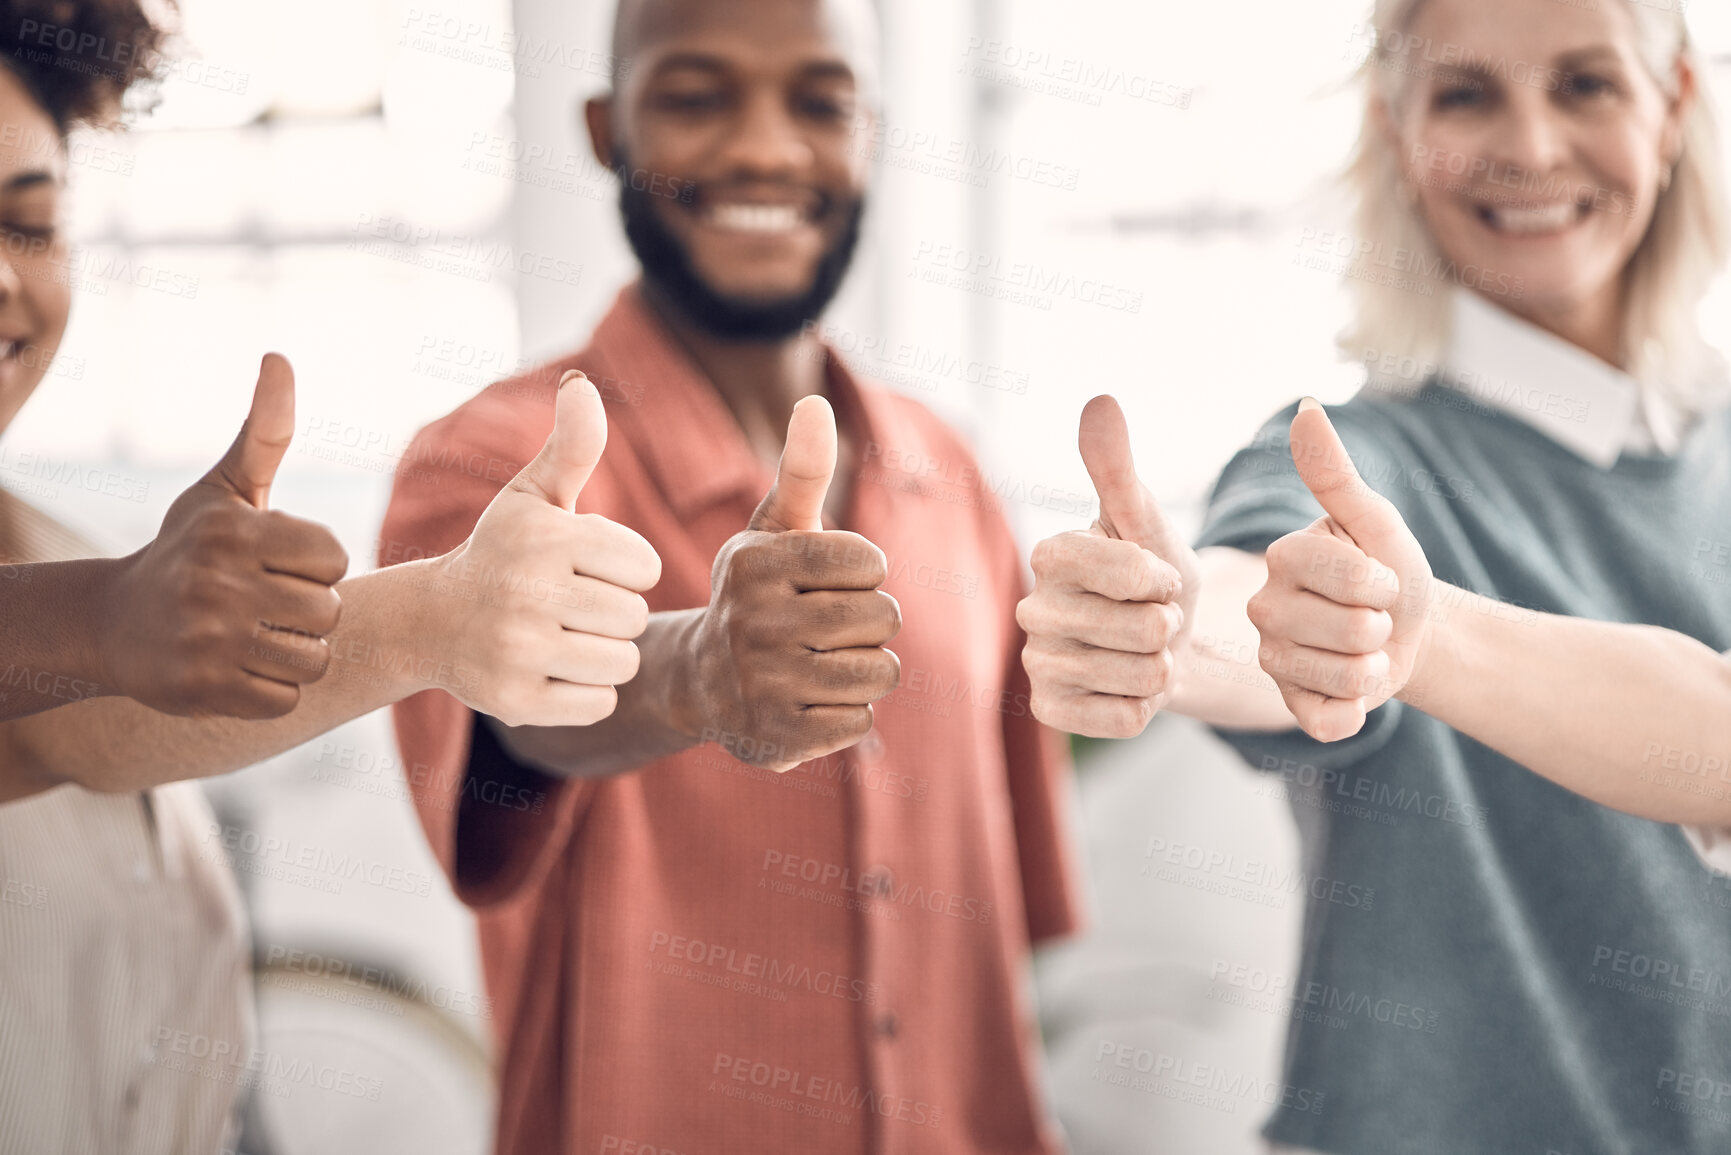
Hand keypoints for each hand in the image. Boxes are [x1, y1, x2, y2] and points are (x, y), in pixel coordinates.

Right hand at [95, 354, 348, 718]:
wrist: (114, 623)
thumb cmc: (189, 548)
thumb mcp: (224, 488)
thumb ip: (265, 430)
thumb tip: (279, 357)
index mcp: (233, 532)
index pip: (335, 558)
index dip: (316, 564)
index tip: (276, 562)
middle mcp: (218, 585)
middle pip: (328, 611)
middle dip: (306, 610)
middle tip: (261, 602)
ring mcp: (210, 642)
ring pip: (313, 658)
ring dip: (292, 651)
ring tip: (251, 633)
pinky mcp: (206, 692)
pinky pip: (286, 698)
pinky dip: (270, 688)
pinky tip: (235, 665)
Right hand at [428, 372, 660, 727]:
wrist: (433, 622)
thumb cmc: (504, 551)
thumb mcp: (535, 495)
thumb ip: (572, 444)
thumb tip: (581, 387)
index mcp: (544, 537)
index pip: (644, 567)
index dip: (624, 569)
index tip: (584, 566)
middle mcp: (527, 592)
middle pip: (635, 619)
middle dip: (613, 613)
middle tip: (569, 605)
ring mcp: (518, 651)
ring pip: (622, 663)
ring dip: (604, 654)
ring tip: (564, 636)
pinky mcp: (516, 702)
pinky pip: (600, 704)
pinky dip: (586, 693)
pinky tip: (551, 669)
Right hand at [671, 395, 900, 771]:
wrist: (701, 680)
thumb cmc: (758, 593)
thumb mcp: (775, 527)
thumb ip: (804, 468)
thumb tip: (813, 402)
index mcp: (757, 565)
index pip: (869, 563)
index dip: (863, 572)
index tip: (828, 580)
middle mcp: (754, 624)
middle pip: (883, 619)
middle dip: (872, 621)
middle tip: (831, 626)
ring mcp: (764, 686)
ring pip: (880, 672)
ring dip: (866, 668)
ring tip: (825, 661)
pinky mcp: (778, 739)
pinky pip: (861, 722)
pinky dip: (849, 712)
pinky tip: (811, 700)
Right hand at [1017, 396, 1195, 737]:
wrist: (1162, 643)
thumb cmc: (1155, 574)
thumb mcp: (1146, 519)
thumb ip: (1118, 467)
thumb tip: (1100, 401)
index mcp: (1050, 554)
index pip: (1135, 573)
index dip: (1166, 579)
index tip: (1157, 577)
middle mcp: (1030, 608)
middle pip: (1144, 630)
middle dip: (1168, 626)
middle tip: (1153, 619)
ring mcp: (1034, 663)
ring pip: (1141, 674)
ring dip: (1161, 666)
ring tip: (1145, 652)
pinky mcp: (1049, 711)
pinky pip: (1127, 717)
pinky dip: (1144, 705)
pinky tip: (1129, 687)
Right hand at [1247, 398, 1433, 741]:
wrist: (1413, 632)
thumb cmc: (1393, 569)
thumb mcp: (1374, 521)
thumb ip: (1334, 473)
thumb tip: (1306, 406)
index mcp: (1281, 558)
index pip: (1349, 579)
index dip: (1384, 583)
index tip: (1379, 577)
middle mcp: (1262, 607)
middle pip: (1351, 631)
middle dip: (1383, 627)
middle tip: (1373, 618)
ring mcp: (1271, 660)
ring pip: (1345, 676)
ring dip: (1376, 667)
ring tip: (1366, 652)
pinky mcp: (1290, 705)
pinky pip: (1330, 720)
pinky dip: (1359, 711)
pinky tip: (1353, 691)